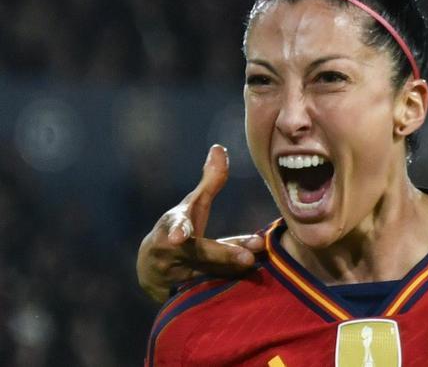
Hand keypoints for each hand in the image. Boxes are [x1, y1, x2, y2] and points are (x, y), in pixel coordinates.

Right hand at [136, 144, 263, 302]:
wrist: (152, 268)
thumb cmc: (180, 230)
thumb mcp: (191, 206)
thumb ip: (209, 182)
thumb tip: (219, 148)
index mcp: (173, 229)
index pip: (176, 228)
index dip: (177, 230)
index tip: (177, 236)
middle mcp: (172, 256)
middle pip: (200, 256)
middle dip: (223, 256)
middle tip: (248, 258)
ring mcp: (177, 280)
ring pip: (208, 278)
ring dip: (231, 273)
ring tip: (254, 265)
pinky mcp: (184, 300)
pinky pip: (209, 297)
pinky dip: (226, 293)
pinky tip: (247, 290)